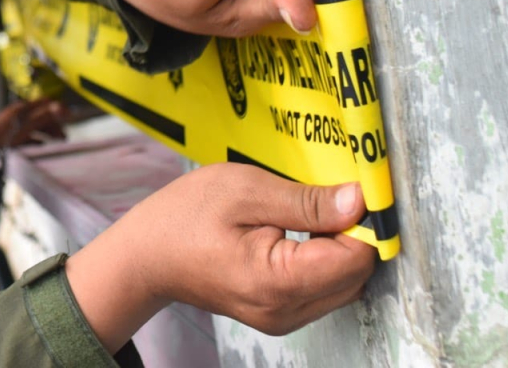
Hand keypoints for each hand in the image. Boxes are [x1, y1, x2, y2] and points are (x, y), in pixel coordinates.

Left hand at [0, 99, 67, 155]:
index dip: (58, 109)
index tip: (69, 117)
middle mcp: (22, 116)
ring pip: (37, 130)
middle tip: (64, 137)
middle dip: (55, 126)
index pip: (46, 104)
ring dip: (48, 135)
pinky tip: (44, 151)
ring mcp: (17, 128)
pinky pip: (29, 140)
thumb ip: (44, 116)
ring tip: (58, 145)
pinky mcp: (13, 139)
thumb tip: (61, 106)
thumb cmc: (3, 135)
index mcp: (24, 109)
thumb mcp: (26, 125)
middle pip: (43, 118)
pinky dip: (38, 143)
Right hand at [67, 163, 375, 349]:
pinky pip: (323, 289)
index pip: (356, 258)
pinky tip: (298, 234)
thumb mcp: (244, 190)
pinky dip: (323, 261)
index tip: (349, 189)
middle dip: (353, 234)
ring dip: (339, 247)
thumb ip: (306, 201)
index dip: (361, 220)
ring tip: (307, 214)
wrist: (146, 255)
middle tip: (326, 197)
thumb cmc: (184, 217)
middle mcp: (285, 311)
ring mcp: (282, 318)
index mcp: (276, 281)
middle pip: (356, 275)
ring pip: (344, 284)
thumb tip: (358, 201)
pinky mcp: (279, 315)